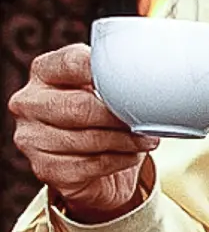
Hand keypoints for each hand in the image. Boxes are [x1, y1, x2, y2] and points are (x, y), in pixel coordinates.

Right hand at [8, 44, 157, 222]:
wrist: (96, 162)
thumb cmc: (106, 113)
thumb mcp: (108, 86)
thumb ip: (118, 73)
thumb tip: (156, 67)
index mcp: (44, 71)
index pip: (73, 63)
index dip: (108, 72)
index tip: (137, 80)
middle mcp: (28, 102)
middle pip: (80, 107)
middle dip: (120, 116)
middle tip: (147, 120)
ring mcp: (31, 137)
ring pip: (87, 139)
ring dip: (126, 141)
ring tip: (147, 139)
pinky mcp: (44, 168)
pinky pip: (90, 165)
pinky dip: (119, 160)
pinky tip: (131, 155)